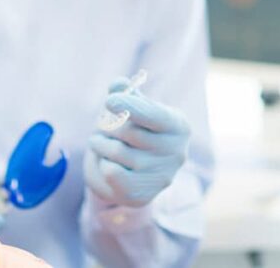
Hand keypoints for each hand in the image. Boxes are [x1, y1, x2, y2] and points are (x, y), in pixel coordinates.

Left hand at [84, 79, 190, 206]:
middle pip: (129, 132)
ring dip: (100, 143)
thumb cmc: (135, 132)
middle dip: (108, 125)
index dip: (130, 106)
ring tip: (100, 142)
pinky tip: (108, 163)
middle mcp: (177, 153)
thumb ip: (127, 94)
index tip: (109, 100)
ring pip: (117, 152)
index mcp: (179, 126)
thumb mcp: (134, 109)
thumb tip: (118, 84)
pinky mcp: (143, 195)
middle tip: (103, 125)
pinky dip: (103, 163)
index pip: (154, 115)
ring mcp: (161, 177)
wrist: (134, 174)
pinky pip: (111, 172)